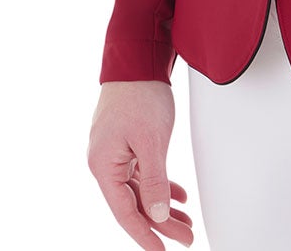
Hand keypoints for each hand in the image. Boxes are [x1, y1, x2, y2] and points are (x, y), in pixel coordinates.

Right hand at [88, 80, 196, 246]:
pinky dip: (160, 184)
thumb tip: (156, 215)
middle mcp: (105, 162)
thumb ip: (154, 180)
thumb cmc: (140, 94)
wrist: (138, 57)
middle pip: (134, 203)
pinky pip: (142, 173)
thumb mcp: (151, 140)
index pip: (125, 212)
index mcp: (103, 166)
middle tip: (187, 237)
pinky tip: (178, 195)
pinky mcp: (125, 143)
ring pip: (140, 189)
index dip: (145, 235)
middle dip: (161, 223)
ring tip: (186, 221)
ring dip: (163, 205)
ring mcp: (115, 152)